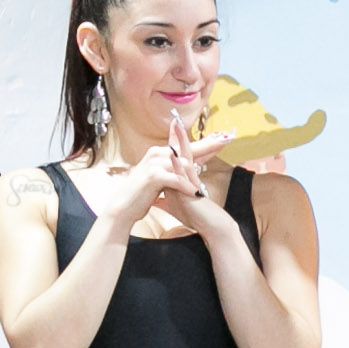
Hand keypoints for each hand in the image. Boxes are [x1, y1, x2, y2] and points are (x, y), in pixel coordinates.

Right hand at [98, 134, 226, 236]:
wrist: (123, 207)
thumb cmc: (141, 195)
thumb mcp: (159, 180)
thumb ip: (172, 171)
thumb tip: (188, 167)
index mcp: (158, 153)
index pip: (185, 147)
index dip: (204, 145)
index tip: (220, 141)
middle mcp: (157, 154)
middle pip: (187, 151)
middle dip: (208, 148)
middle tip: (225, 142)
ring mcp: (155, 163)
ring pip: (183, 165)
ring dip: (198, 176)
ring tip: (213, 178)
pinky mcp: (154, 176)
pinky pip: (176, 180)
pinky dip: (187, 187)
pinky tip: (197, 195)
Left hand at [160, 131, 238, 241]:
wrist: (210, 226)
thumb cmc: (195, 216)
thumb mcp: (175, 205)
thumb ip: (167, 199)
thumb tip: (156, 198)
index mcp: (185, 177)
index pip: (179, 156)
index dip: (175, 142)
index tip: (171, 129)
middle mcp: (190, 176)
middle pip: (184, 152)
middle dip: (179, 136)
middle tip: (175, 120)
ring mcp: (193, 181)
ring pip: (187, 158)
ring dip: (181, 143)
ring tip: (177, 127)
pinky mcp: (194, 189)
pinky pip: (186, 174)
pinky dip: (179, 164)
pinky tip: (174, 155)